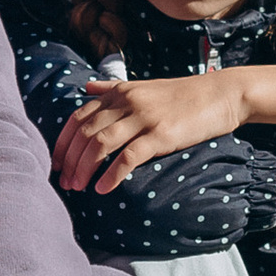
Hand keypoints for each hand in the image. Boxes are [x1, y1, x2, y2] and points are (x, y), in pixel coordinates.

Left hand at [51, 70, 242, 193]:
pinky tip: (102, 189)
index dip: (63, 141)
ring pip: (101, 143)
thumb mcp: (142, 86)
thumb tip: (86, 88)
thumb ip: (112, 89)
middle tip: (63, 182)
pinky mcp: (162, 135)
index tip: (55, 162)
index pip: (78, 116)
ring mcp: (144, 118)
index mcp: (120, 92)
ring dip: (84, 168)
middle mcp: (127, 102)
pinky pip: (129, 156)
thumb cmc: (182, 94)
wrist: (220, 94)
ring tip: (77, 187)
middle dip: (69, 159)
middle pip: (86, 132)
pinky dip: (112, 174)